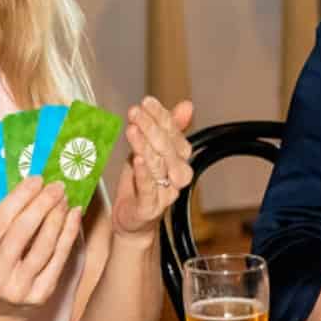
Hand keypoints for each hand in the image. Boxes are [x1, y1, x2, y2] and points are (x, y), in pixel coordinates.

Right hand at [0, 176, 83, 320]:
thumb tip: (28, 187)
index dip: (19, 198)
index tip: (35, 179)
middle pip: (21, 234)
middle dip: (41, 205)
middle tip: (56, 185)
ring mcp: (18, 290)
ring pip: (42, 247)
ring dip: (57, 218)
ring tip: (65, 199)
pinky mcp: (40, 296)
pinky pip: (58, 261)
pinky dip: (68, 236)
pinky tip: (73, 217)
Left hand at [111, 97, 194, 237]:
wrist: (132, 219)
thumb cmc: (140, 182)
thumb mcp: (150, 150)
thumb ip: (168, 129)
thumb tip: (188, 105)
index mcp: (179, 159)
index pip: (174, 133)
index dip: (161, 116)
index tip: (147, 102)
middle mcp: (177, 175)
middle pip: (167, 148)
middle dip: (150, 127)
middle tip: (135, 112)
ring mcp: (165, 192)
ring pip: (158, 166)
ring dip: (144, 145)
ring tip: (132, 129)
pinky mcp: (151, 207)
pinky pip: (149, 188)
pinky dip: (143, 173)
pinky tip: (137, 159)